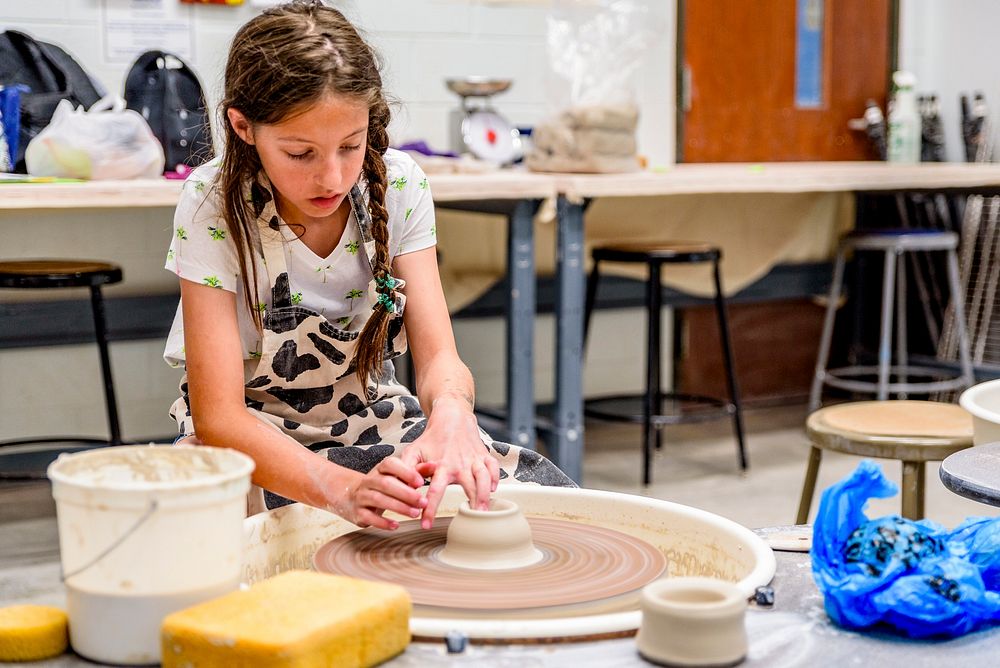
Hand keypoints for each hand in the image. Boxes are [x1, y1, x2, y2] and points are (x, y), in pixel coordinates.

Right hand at [323, 456, 426, 530]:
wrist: (348, 495)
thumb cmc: (380, 485)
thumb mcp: (396, 476)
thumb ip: (416, 471)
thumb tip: (435, 465)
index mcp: (380, 469)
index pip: (390, 464)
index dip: (406, 472)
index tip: (421, 482)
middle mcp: (369, 481)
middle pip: (386, 484)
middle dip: (406, 493)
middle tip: (423, 502)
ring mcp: (362, 497)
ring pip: (378, 500)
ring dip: (398, 507)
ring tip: (415, 513)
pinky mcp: (357, 513)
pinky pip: (369, 517)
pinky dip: (383, 522)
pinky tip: (396, 525)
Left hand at [401, 395, 499, 528]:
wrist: (451, 418)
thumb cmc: (431, 439)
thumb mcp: (413, 451)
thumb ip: (405, 469)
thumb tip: (400, 488)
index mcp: (441, 465)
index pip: (435, 491)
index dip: (430, 510)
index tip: (426, 525)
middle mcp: (459, 464)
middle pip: (468, 486)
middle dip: (471, 503)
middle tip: (472, 521)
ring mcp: (473, 459)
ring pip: (484, 478)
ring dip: (485, 494)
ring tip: (484, 511)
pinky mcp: (483, 455)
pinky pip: (493, 468)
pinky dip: (495, 478)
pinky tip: (494, 489)